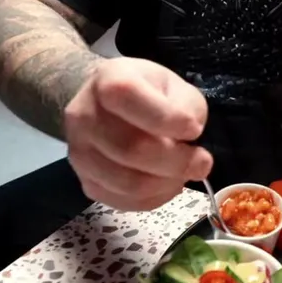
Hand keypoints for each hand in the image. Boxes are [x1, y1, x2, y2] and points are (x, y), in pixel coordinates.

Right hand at [64, 57, 212, 211]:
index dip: (166, 118)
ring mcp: (79, 153)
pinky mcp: (86, 183)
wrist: (107, 107)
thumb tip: (190, 141)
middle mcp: (84, 116)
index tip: (193, 130)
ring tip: (184, 172)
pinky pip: (123, 201)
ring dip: (167, 183)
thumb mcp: (174, 85)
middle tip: (201, 161)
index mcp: (107, 80)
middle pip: (131, 149)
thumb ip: (187, 108)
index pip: (127, 96)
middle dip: (176, 161)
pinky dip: (154, 198)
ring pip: (128, 183)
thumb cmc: (146, 93)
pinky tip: (167, 183)